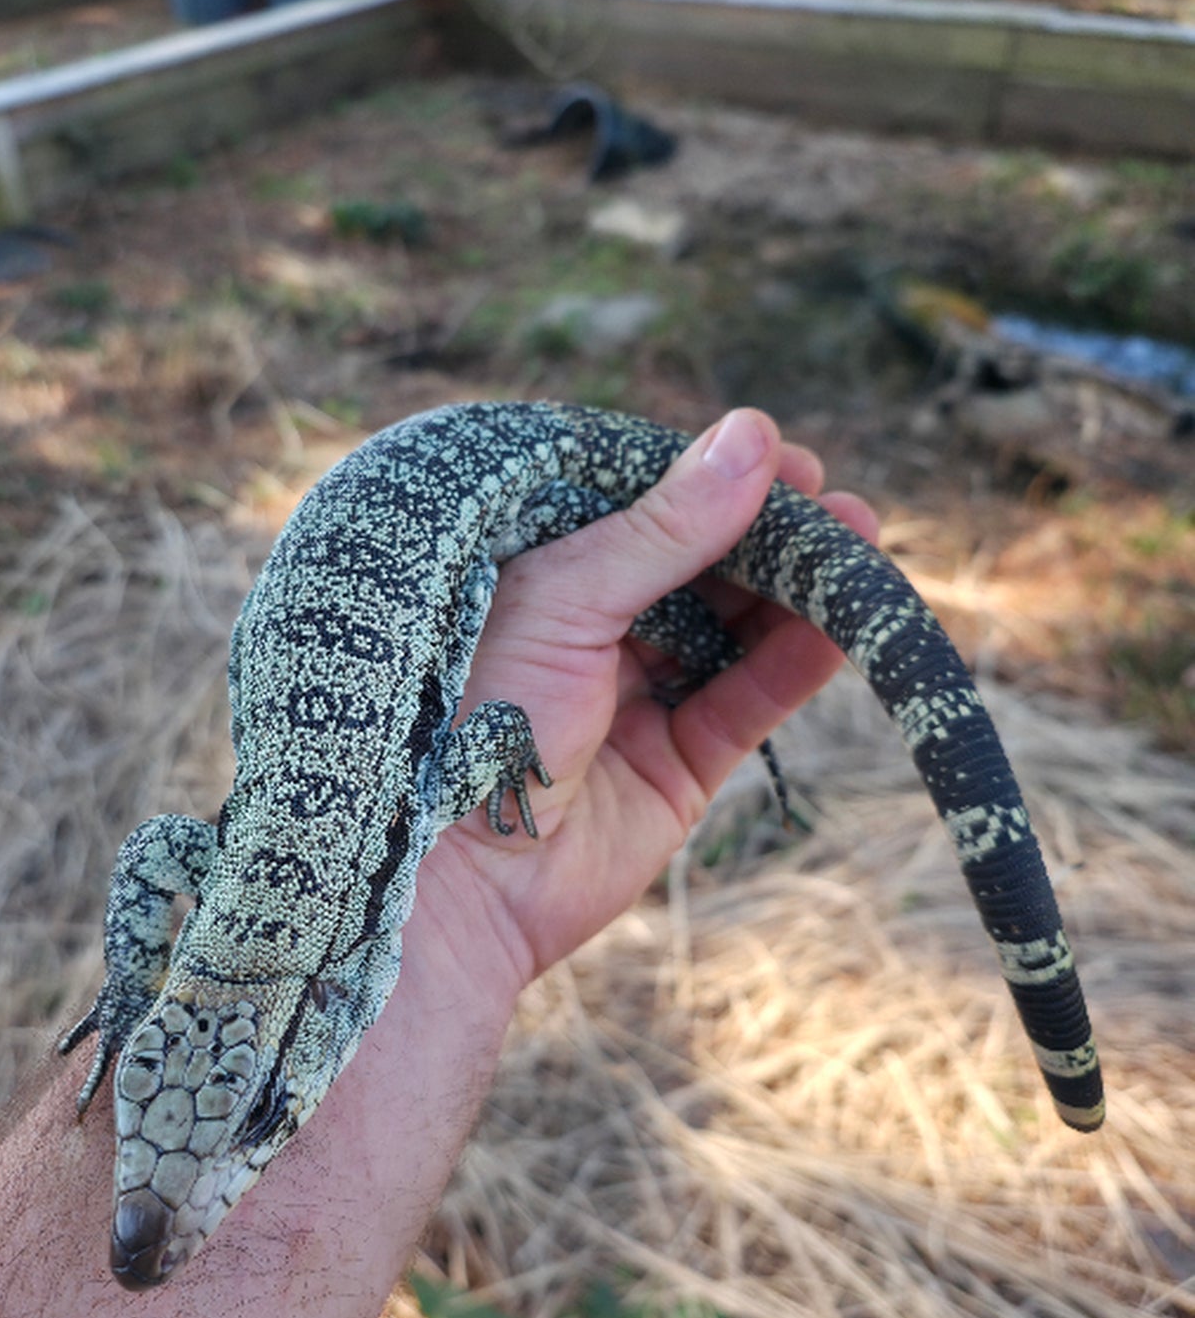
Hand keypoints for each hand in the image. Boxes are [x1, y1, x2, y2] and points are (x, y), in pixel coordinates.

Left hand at [417, 408, 878, 996]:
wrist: (457, 878)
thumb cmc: (473, 719)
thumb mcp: (561, 599)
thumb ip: (660, 529)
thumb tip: (751, 438)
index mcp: (536, 578)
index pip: (639, 510)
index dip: (708, 480)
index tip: (777, 453)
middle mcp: (587, 633)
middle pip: (698, 567)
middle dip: (768, 533)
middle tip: (833, 503)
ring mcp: (635, 699)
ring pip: (733, 630)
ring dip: (797, 591)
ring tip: (860, 547)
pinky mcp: (676, 767)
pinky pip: (747, 701)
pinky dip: (796, 662)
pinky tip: (845, 624)